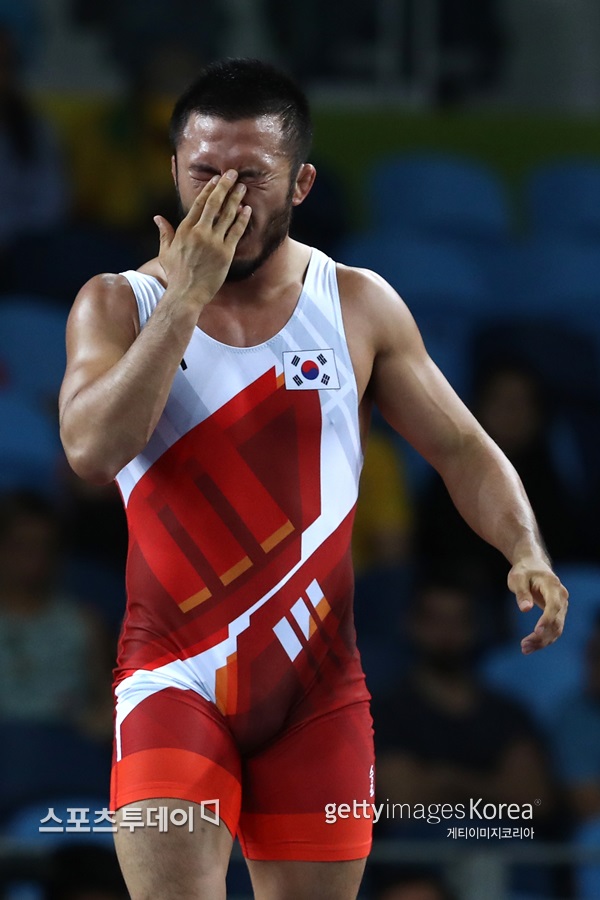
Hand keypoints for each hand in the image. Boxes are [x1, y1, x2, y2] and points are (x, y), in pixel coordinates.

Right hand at [153, 169, 250, 307]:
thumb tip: (157, 218)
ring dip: (236, 199)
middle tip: (233, 174)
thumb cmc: (176, 275)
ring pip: (227, 215)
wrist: (186, 294)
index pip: (198, 204)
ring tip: (243, 187)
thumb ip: (164, 233)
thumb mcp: (166, 252)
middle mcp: (199, 232)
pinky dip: (242, 219)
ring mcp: (213, 242)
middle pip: (214, 203)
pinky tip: (247, 209)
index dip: (209, 190)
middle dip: (224, 186)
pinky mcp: (225, 253)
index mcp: (185, 230)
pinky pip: (236, 231)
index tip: (216, 179)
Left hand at [508, 558, 568, 653]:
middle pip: (556, 621)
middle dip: (541, 636)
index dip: (547, 620)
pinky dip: (543, 638)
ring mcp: (561, 606)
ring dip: (542, 641)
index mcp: (553, 586)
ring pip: (556, 629)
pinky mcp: (557, 613)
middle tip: (524, 645)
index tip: (536, 631)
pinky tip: (530, 645)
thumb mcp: (517, 578)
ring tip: (524, 649)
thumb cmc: (523, 571)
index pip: (554, 606)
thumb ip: (522, 593)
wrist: (532, 565)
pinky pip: (554, 629)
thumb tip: (525, 609)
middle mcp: (561, 597)